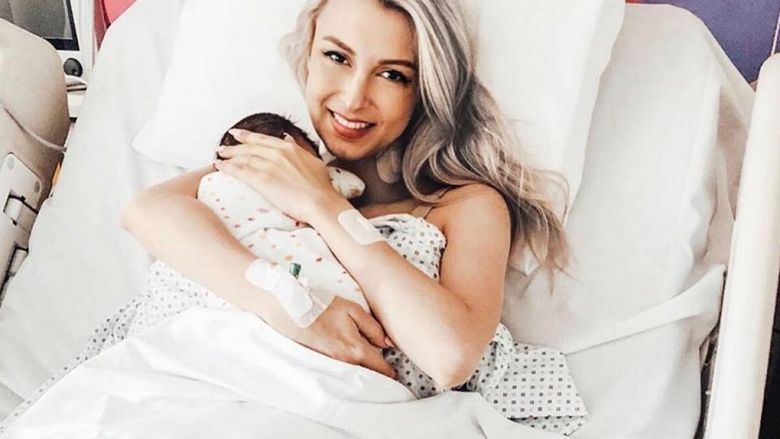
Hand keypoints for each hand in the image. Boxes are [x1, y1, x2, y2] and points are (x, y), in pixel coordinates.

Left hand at [215, 129, 342, 222]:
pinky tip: (220, 167)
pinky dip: (228, 167)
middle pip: (249, 147)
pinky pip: (240, 171)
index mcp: (289, 148)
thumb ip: (298, 149)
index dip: (247, 136)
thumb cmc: (320, 188)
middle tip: (223, 147)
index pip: (262, 139)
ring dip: (229, 156)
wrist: (320, 202)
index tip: (237, 134)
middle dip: (234, 146)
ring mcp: (269, 165)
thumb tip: (288, 139)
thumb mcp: (312, 162)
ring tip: (220, 157)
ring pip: (243, 157)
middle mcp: (277, 153)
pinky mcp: (262, 180)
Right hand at [273, 297, 397, 379]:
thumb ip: (373, 328)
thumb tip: (386, 343)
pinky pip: (338, 373)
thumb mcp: (352, 309)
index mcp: (356, 349)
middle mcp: (344, 363)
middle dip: (376, 375)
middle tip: (383, 371)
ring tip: (366, 368)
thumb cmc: (322, 306)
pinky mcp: (319, 365)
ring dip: (361, 373)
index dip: (390, 372)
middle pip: (367, 376)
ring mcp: (330, 366)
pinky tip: (346, 363)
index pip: (381, 369)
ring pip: (352, 375)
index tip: (395, 373)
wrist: (289, 310)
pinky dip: (345, 371)